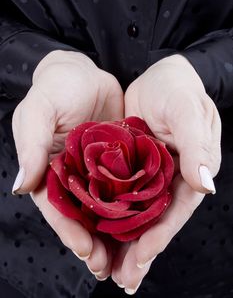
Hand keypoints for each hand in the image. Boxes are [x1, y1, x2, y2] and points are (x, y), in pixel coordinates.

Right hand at [12, 50, 123, 276]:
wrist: (86, 74)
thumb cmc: (57, 88)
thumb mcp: (39, 111)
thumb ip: (31, 146)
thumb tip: (21, 186)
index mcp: (49, 169)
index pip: (57, 206)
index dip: (68, 230)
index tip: (84, 249)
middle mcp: (73, 175)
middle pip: (82, 215)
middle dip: (93, 241)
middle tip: (107, 267)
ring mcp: (97, 171)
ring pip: (106, 208)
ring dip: (114, 234)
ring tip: (127, 258)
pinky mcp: (119, 162)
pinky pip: (126, 188)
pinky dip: (133, 208)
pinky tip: (144, 223)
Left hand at [111, 54, 220, 292]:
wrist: (159, 75)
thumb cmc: (177, 88)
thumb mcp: (187, 110)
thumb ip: (197, 145)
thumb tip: (206, 185)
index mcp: (191, 169)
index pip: (176, 211)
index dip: (159, 237)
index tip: (140, 260)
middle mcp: (172, 178)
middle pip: (156, 220)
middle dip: (140, 250)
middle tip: (122, 279)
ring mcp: (151, 174)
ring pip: (138, 214)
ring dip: (125, 241)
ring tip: (109, 269)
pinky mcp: (132, 167)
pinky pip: (122, 195)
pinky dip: (112, 215)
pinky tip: (99, 232)